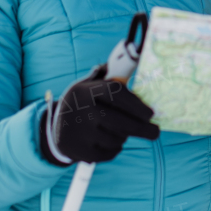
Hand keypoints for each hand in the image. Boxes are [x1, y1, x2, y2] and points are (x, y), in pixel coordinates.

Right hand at [40, 78, 159, 164]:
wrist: (54, 131)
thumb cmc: (81, 104)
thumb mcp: (87, 86)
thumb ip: (108, 76)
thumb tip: (133, 58)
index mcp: (84, 91)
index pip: (115, 93)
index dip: (136, 104)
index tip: (151, 113)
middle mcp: (81, 111)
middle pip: (120, 121)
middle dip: (142, 128)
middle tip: (155, 132)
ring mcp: (81, 133)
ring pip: (117, 138)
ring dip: (125, 136)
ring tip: (120, 130)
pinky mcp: (82, 152)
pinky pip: (110, 152)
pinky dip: (115, 148)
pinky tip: (108, 140)